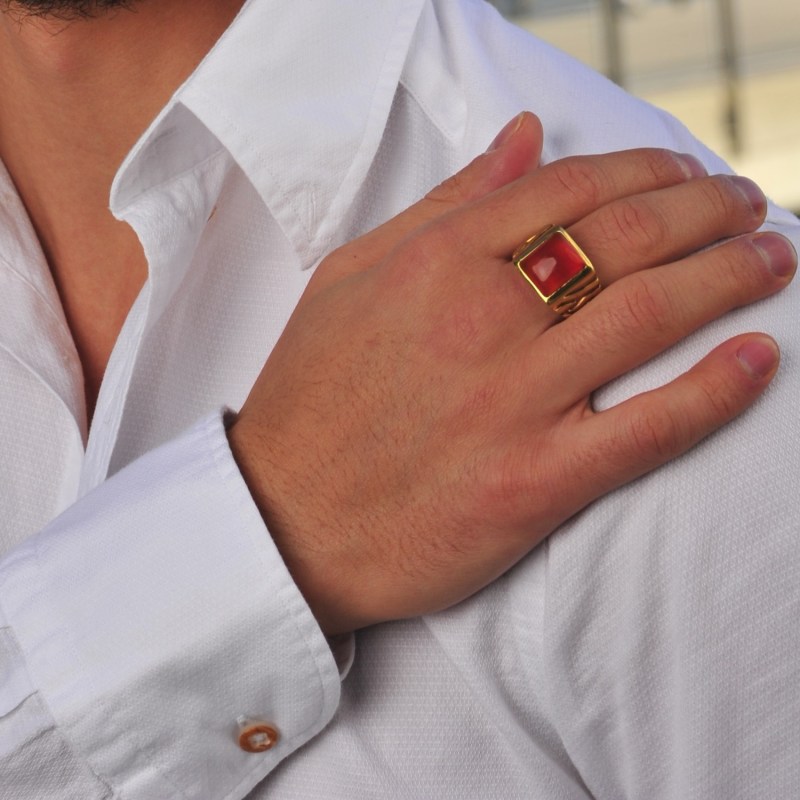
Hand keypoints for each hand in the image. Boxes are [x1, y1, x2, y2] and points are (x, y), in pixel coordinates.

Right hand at [228, 112, 795, 634]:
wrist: (281, 521)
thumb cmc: (309, 400)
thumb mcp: (350, 278)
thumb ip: (442, 207)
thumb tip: (520, 140)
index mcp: (434, 262)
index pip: (569, 189)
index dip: (646, 170)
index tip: (685, 175)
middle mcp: (479, 320)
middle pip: (625, 238)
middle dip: (707, 210)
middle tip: (750, 208)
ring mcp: (509, 403)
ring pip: (648, 316)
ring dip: (730, 276)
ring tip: (772, 261)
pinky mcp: (530, 484)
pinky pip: (644, 430)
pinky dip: (713, 391)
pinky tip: (755, 360)